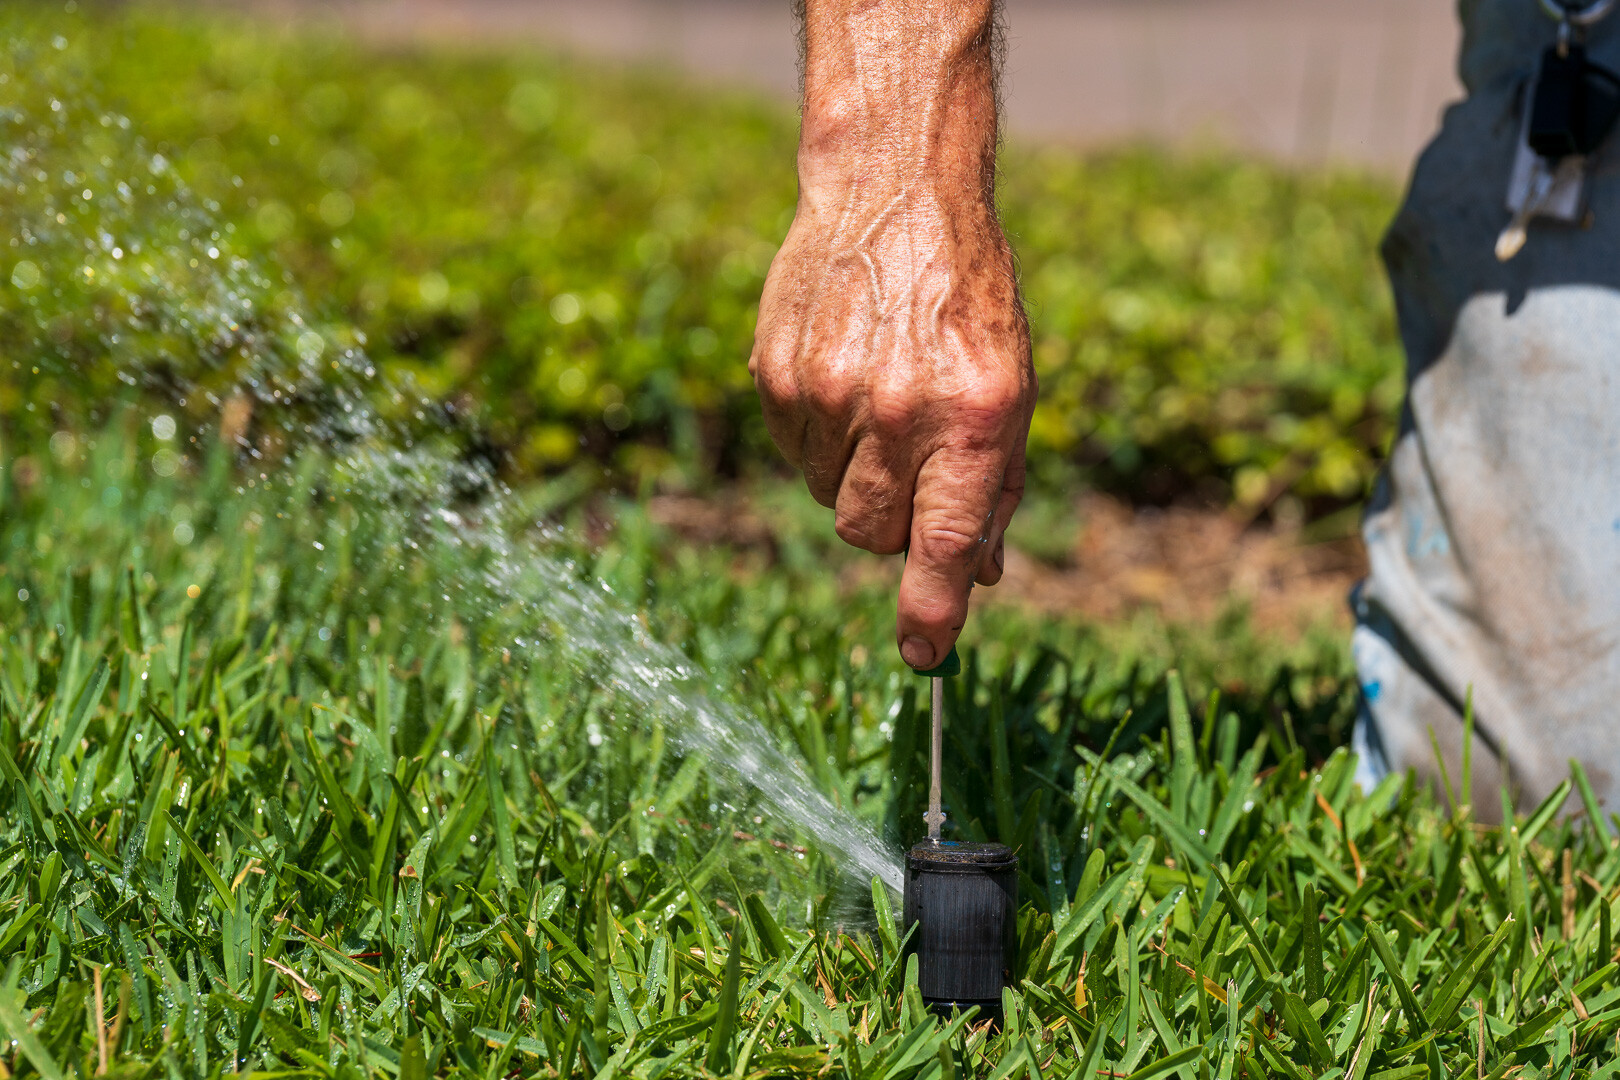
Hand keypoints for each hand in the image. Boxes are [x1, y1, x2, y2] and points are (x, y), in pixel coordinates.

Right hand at [750, 0, 1034, 670]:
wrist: (894, 191)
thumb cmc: (968, 297)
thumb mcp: (1013, 388)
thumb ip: (996, 486)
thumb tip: (984, 577)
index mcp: (974, 417)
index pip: (946, 543)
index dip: (933, 610)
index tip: (923, 655)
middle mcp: (899, 411)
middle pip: (873, 534)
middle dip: (893, 524)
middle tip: (911, 465)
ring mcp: (828, 395)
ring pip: (830, 499)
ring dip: (856, 475)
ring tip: (879, 399)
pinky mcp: (777, 377)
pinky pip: (794, 456)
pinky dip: (820, 440)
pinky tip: (843, 378)